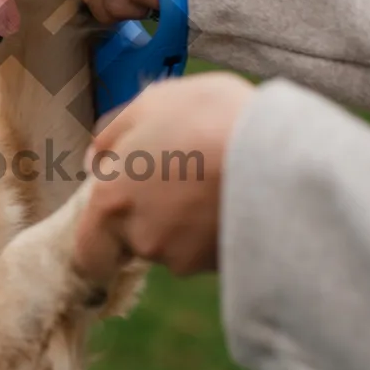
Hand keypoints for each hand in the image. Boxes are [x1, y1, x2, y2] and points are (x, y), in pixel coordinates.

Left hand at [73, 72, 255, 279]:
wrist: (280, 154)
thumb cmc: (208, 118)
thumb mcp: (151, 103)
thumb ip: (113, 135)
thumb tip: (96, 162)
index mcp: (112, 202)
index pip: (89, 254)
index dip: (102, 238)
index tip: (122, 214)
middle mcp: (143, 239)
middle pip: (137, 244)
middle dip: (153, 220)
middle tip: (183, 181)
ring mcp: (185, 258)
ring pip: (177, 247)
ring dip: (190, 222)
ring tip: (219, 178)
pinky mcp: (223, 267)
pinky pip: (212, 250)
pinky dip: (220, 230)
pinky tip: (239, 195)